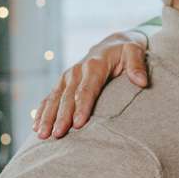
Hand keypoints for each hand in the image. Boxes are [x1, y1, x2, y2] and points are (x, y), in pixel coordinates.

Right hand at [34, 29, 148, 138]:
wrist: (113, 42)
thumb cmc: (126, 50)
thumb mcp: (135, 51)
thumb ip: (137, 65)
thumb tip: (142, 82)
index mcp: (94, 65)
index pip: (87, 89)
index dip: (82, 107)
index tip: (78, 124)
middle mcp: (76, 71)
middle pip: (67, 97)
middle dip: (61, 116)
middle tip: (57, 135)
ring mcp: (67, 77)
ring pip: (54, 98)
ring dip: (47, 116)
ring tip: (42, 135)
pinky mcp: (63, 83)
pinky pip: (50, 98)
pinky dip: (42, 111)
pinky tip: (36, 126)